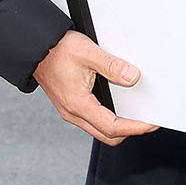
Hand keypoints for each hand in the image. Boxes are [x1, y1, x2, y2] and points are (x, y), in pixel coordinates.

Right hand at [33, 32, 157, 144]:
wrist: (35, 49)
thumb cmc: (57, 50)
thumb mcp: (88, 53)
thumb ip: (112, 66)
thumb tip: (132, 77)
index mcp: (78, 104)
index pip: (111, 127)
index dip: (134, 128)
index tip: (150, 124)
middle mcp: (73, 113)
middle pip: (107, 135)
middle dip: (129, 131)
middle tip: (147, 122)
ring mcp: (71, 111)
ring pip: (100, 130)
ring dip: (119, 127)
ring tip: (136, 115)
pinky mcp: (71, 106)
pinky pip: (93, 121)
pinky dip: (108, 119)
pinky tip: (118, 108)